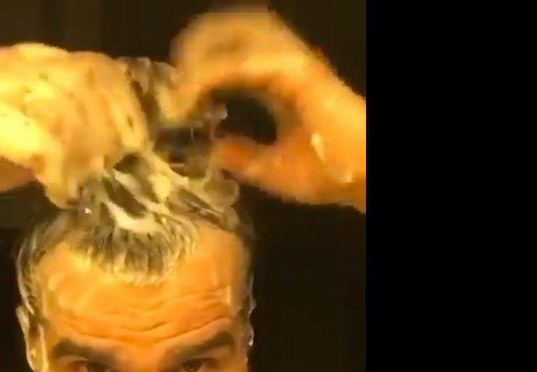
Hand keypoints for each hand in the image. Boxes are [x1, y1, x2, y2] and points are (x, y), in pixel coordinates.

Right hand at [0, 44, 148, 205]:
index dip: (123, 102)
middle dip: (107, 130)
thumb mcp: (48, 128)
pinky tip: (61, 191)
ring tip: (90, 179)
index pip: (94, 66)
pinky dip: (57, 172)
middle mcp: (15, 67)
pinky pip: (38, 144)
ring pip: (63, 116)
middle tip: (117, 164)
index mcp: (34, 59)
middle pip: (83, 88)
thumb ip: (83, 119)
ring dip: (84, 154)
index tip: (140, 136)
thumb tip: (131, 136)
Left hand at [169, 10, 365, 211]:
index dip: (199, 65)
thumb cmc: (330, 172)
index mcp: (276, 81)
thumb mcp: (271, 168)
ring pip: (238, 32)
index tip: (175, 98)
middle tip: (172, 79)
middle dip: (196, 45)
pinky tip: (194, 90)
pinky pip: (246, 61)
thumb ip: (242, 156)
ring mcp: (291, 63)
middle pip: (232, 30)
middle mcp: (282, 64)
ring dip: (202, 51)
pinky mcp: (297, 71)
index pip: (232, 53)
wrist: (364, 176)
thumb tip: (212, 151)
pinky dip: (215, 71)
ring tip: (180, 80)